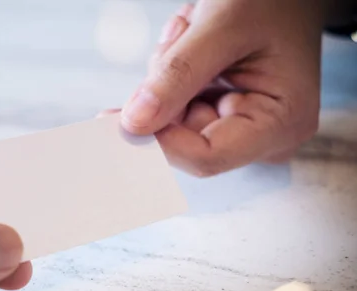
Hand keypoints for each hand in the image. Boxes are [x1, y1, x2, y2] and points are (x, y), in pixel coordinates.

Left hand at [117, 0, 325, 175]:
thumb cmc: (270, 2)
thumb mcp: (222, 27)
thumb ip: (178, 74)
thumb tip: (134, 124)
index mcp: (279, 124)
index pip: (205, 157)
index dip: (160, 138)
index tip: (128, 113)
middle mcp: (262, 137)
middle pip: (182, 140)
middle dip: (164, 91)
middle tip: (179, 37)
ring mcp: (239, 128)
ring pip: (170, 121)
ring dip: (166, 74)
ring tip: (191, 31)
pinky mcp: (219, 115)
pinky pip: (174, 107)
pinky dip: (170, 74)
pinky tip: (190, 42)